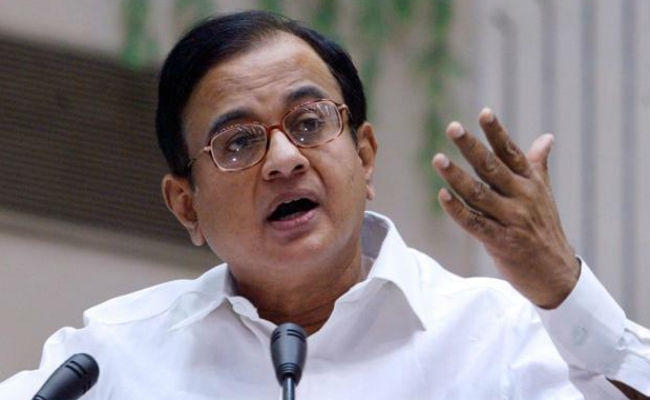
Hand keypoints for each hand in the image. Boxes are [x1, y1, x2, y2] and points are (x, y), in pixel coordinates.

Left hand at [432, 108, 579, 308]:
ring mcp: (512, 220)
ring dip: (457, 176)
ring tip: (438, 159)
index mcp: (531, 183)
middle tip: (453, 127)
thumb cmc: (545, 229)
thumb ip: (537, 165)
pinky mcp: (501, 242)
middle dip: (471, 147)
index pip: (512, 152)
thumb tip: (546, 137)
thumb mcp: (544, 194)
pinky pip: (474, 223)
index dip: (497, 132)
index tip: (484, 112)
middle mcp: (522, 198)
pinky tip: (441, 196)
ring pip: (479, 194)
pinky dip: (457, 210)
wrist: (556, 274)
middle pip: (492, 167)